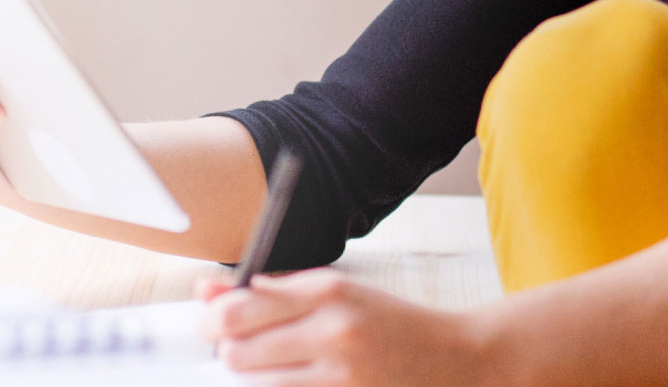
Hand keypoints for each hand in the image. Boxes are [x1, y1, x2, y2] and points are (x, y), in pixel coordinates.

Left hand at [196, 270, 500, 386]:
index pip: (239, 310)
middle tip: (234, 347)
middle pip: (237, 352)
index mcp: (330, 292)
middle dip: (225, 351)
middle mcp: (334, 332)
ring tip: (274, 363)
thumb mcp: (339, 290)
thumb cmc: (392, 322)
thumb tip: (210, 291)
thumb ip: (275, 290)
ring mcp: (342, 376)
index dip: (211, 319)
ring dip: (251, 376)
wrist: (458, 359)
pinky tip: (294, 379)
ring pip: (256, 383)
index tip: (211, 321)